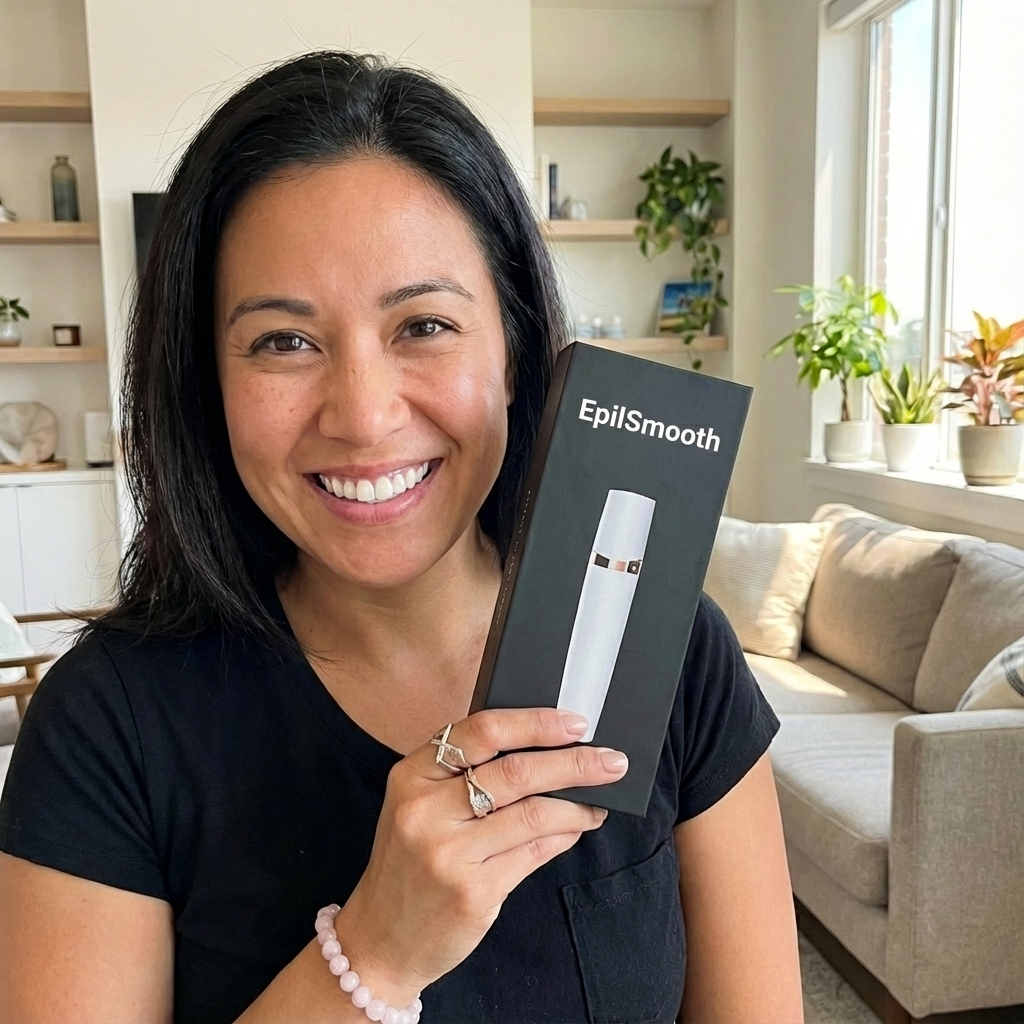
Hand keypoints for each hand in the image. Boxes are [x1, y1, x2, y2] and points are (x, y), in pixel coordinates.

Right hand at [333, 708, 627, 1004]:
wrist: (379, 939)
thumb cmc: (410, 863)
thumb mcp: (420, 806)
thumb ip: (465, 775)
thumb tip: (547, 750)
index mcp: (411, 774)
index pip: (481, 731)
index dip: (535, 722)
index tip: (575, 723)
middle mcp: (424, 809)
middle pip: (515, 770)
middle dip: (573, 763)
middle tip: (611, 761)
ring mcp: (446, 852)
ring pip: (532, 812)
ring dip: (577, 804)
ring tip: (599, 801)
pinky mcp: (471, 890)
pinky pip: (533, 852)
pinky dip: (563, 835)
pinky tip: (577, 827)